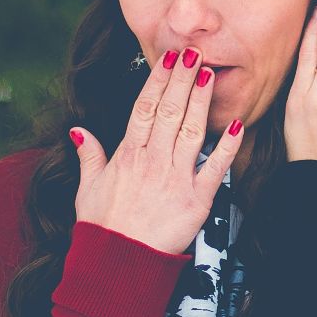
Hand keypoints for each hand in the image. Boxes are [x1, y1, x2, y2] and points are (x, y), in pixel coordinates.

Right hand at [69, 49, 243, 254]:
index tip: (168, 59)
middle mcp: (151, 162)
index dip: (157, 81)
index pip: (144, 108)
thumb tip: (78, 131)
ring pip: (190, 131)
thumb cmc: (102, 228)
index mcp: (127, 156)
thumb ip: (88, 156)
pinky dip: (227, 147)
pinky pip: (214, 169)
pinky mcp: (196, 201)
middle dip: (181, 80)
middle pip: (169, 112)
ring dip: (201, 101)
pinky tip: (237, 125)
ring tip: (210, 74)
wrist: (117, 264)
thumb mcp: (87, 189)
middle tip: (193, 53)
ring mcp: (174, 179)